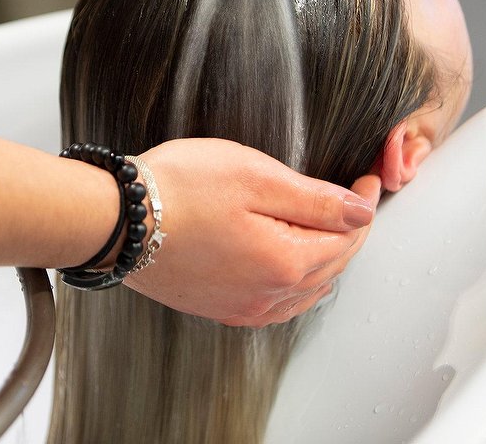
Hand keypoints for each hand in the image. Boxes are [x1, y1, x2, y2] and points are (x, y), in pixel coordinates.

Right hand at [126, 139, 380, 326]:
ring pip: (307, 289)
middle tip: (355, 198)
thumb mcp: (256, 177)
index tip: (369, 180)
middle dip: (349, 232)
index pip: (347, 238)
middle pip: (331, 266)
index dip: (363, 206)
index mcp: (284, 262)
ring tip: (330, 228)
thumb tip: (361, 211)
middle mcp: (268, 296)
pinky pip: (277, 304)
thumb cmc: (180, 189)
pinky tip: (291, 265)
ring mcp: (242, 308)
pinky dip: (296, 284)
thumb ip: (315, 199)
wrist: (117, 219)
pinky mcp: (218, 308)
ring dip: (326, 259)